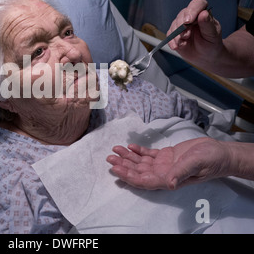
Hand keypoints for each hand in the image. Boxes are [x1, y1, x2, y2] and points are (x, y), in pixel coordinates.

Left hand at [106, 137, 231, 189]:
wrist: (219, 153)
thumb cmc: (209, 160)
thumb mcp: (195, 164)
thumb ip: (181, 173)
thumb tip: (169, 184)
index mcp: (168, 178)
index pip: (143, 180)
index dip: (128, 176)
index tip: (115, 169)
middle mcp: (163, 173)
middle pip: (138, 171)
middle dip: (123, 165)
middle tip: (109, 157)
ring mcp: (164, 164)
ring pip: (141, 162)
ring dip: (128, 157)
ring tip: (115, 149)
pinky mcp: (167, 156)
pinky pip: (149, 155)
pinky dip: (138, 151)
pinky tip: (130, 146)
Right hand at [167, 0, 222, 67]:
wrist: (206, 56)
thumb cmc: (212, 44)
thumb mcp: (212, 35)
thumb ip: (207, 24)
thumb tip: (203, 13)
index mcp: (203, 14)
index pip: (196, 5)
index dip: (191, 11)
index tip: (188, 21)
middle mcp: (192, 17)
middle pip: (182, 15)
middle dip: (181, 26)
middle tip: (186, 36)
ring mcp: (182, 25)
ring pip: (174, 25)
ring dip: (176, 35)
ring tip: (182, 44)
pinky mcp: (175, 34)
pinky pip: (170, 35)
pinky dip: (172, 41)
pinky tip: (177, 46)